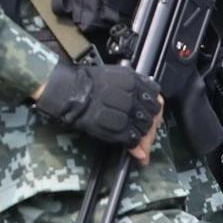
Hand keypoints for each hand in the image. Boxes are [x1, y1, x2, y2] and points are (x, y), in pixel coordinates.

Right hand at [33, 61, 162, 163]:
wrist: (67, 92)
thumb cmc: (86, 83)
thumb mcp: (115, 77)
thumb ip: (136, 88)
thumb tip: (154, 104)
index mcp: (132, 80)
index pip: (155, 98)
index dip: (154, 111)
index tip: (151, 117)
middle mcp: (131, 95)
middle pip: (152, 115)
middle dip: (150, 126)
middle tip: (144, 133)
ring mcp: (124, 111)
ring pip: (144, 129)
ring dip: (142, 137)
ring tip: (136, 141)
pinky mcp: (115, 127)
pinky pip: (132, 139)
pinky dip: (133, 145)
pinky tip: (130, 145)